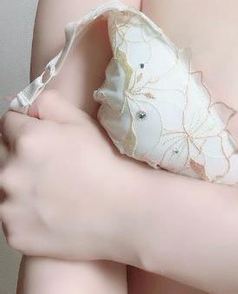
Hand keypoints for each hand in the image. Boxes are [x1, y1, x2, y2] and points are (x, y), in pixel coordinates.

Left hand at [0, 90, 128, 261]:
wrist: (124, 211)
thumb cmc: (108, 164)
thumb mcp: (84, 123)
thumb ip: (50, 104)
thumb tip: (30, 105)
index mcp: (27, 139)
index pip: (6, 123)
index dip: (25, 128)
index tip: (42, 138)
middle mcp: (9, 172)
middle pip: (0, 155)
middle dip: (18, 155)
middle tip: (50, 166)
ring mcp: (8, 206)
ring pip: (3, 187)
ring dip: (20, 185)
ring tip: (53, 191)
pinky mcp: (13, 234)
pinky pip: (10, 218)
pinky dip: (25, 215)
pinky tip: (53, 212)